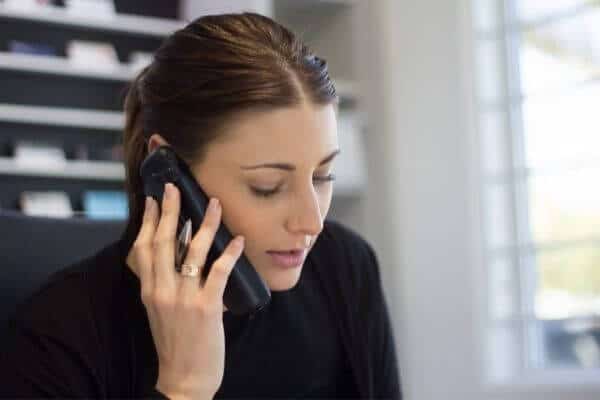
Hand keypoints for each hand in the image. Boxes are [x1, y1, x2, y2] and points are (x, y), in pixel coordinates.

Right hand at [126, 183, 243, 398]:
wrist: (184, 378)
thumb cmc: (175, 343)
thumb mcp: (158, 310)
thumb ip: (161, 284)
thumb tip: (173, 257)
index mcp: (149, 290)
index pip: (144, 248)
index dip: (148, 221)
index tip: (152, 200)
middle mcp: (163, 290)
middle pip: (164, 242)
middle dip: (169, 211)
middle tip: (174, 188)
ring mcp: (184, 298)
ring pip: (193, 252)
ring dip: (205, 225)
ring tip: (214, 205)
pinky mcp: (206, 307)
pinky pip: (219, 272)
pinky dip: (230, 253)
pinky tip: (238, 240)